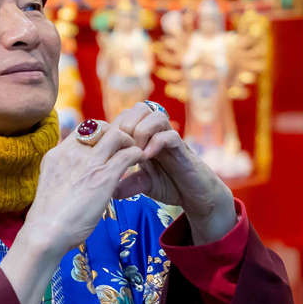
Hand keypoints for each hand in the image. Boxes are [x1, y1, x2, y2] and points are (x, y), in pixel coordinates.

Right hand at [0, 123, 142, 303]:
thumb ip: (62, 176)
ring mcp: (88, 163)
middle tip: (124, 148)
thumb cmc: (48, 220)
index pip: (82, 130)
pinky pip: (128, 154)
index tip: (107, 147)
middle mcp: (72, 153)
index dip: (99, 134)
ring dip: (129, 142)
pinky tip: (140, 162)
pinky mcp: (104, 177)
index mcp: (57, 155)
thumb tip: (71, 181)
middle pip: (101, 127)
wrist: (45, 233)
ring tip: (134, 153)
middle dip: (116, 133)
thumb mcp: (50, 187)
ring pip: (117, 135)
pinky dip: (137, 155)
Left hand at [111, 102, 235, 243]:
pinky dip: (156, 143)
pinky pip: (170, 136)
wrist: (196, 195)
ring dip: (141, 130)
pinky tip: (146, 158)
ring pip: (156, 115)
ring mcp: (171, 139)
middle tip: (121, 147)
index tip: (106, 147)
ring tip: (135, 152)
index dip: (113, 127)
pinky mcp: (183, 149)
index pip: (125, 116)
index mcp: (144, 136)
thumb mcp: (142, 185)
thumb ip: (126, 184)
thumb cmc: (170, 184)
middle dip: (126, 124)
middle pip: (139, 108)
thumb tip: (107, 190)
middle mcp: (157, 133)